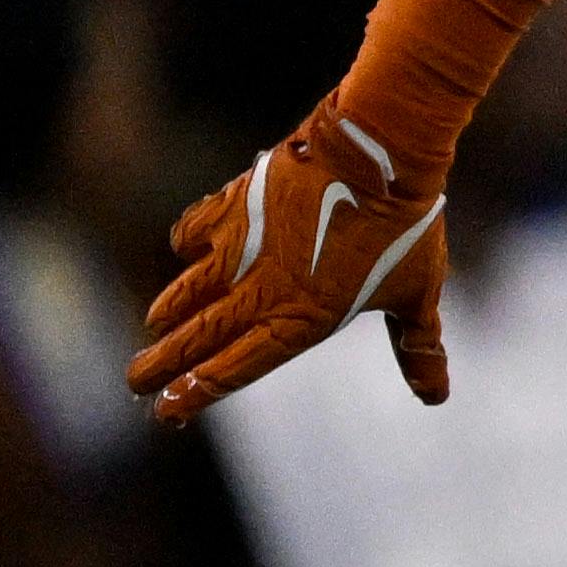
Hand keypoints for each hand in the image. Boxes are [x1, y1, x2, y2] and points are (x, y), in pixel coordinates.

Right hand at [131, 107, 450, 420]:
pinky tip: (185, 248)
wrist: (379, 157)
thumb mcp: (419, 296)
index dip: (201, 390)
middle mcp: (263, 289)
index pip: (240, 365)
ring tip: (152, 327)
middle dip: (163, 363)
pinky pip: (195, 231)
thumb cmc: (405, 229)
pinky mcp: (232, 206)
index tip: (167, 409)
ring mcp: (241, 246)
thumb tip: (434, 396)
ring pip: (189, 289)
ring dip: (168, 312)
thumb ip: (418, 348)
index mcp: (303, 319)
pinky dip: (186, 243)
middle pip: (201, 336)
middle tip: (132, 381)